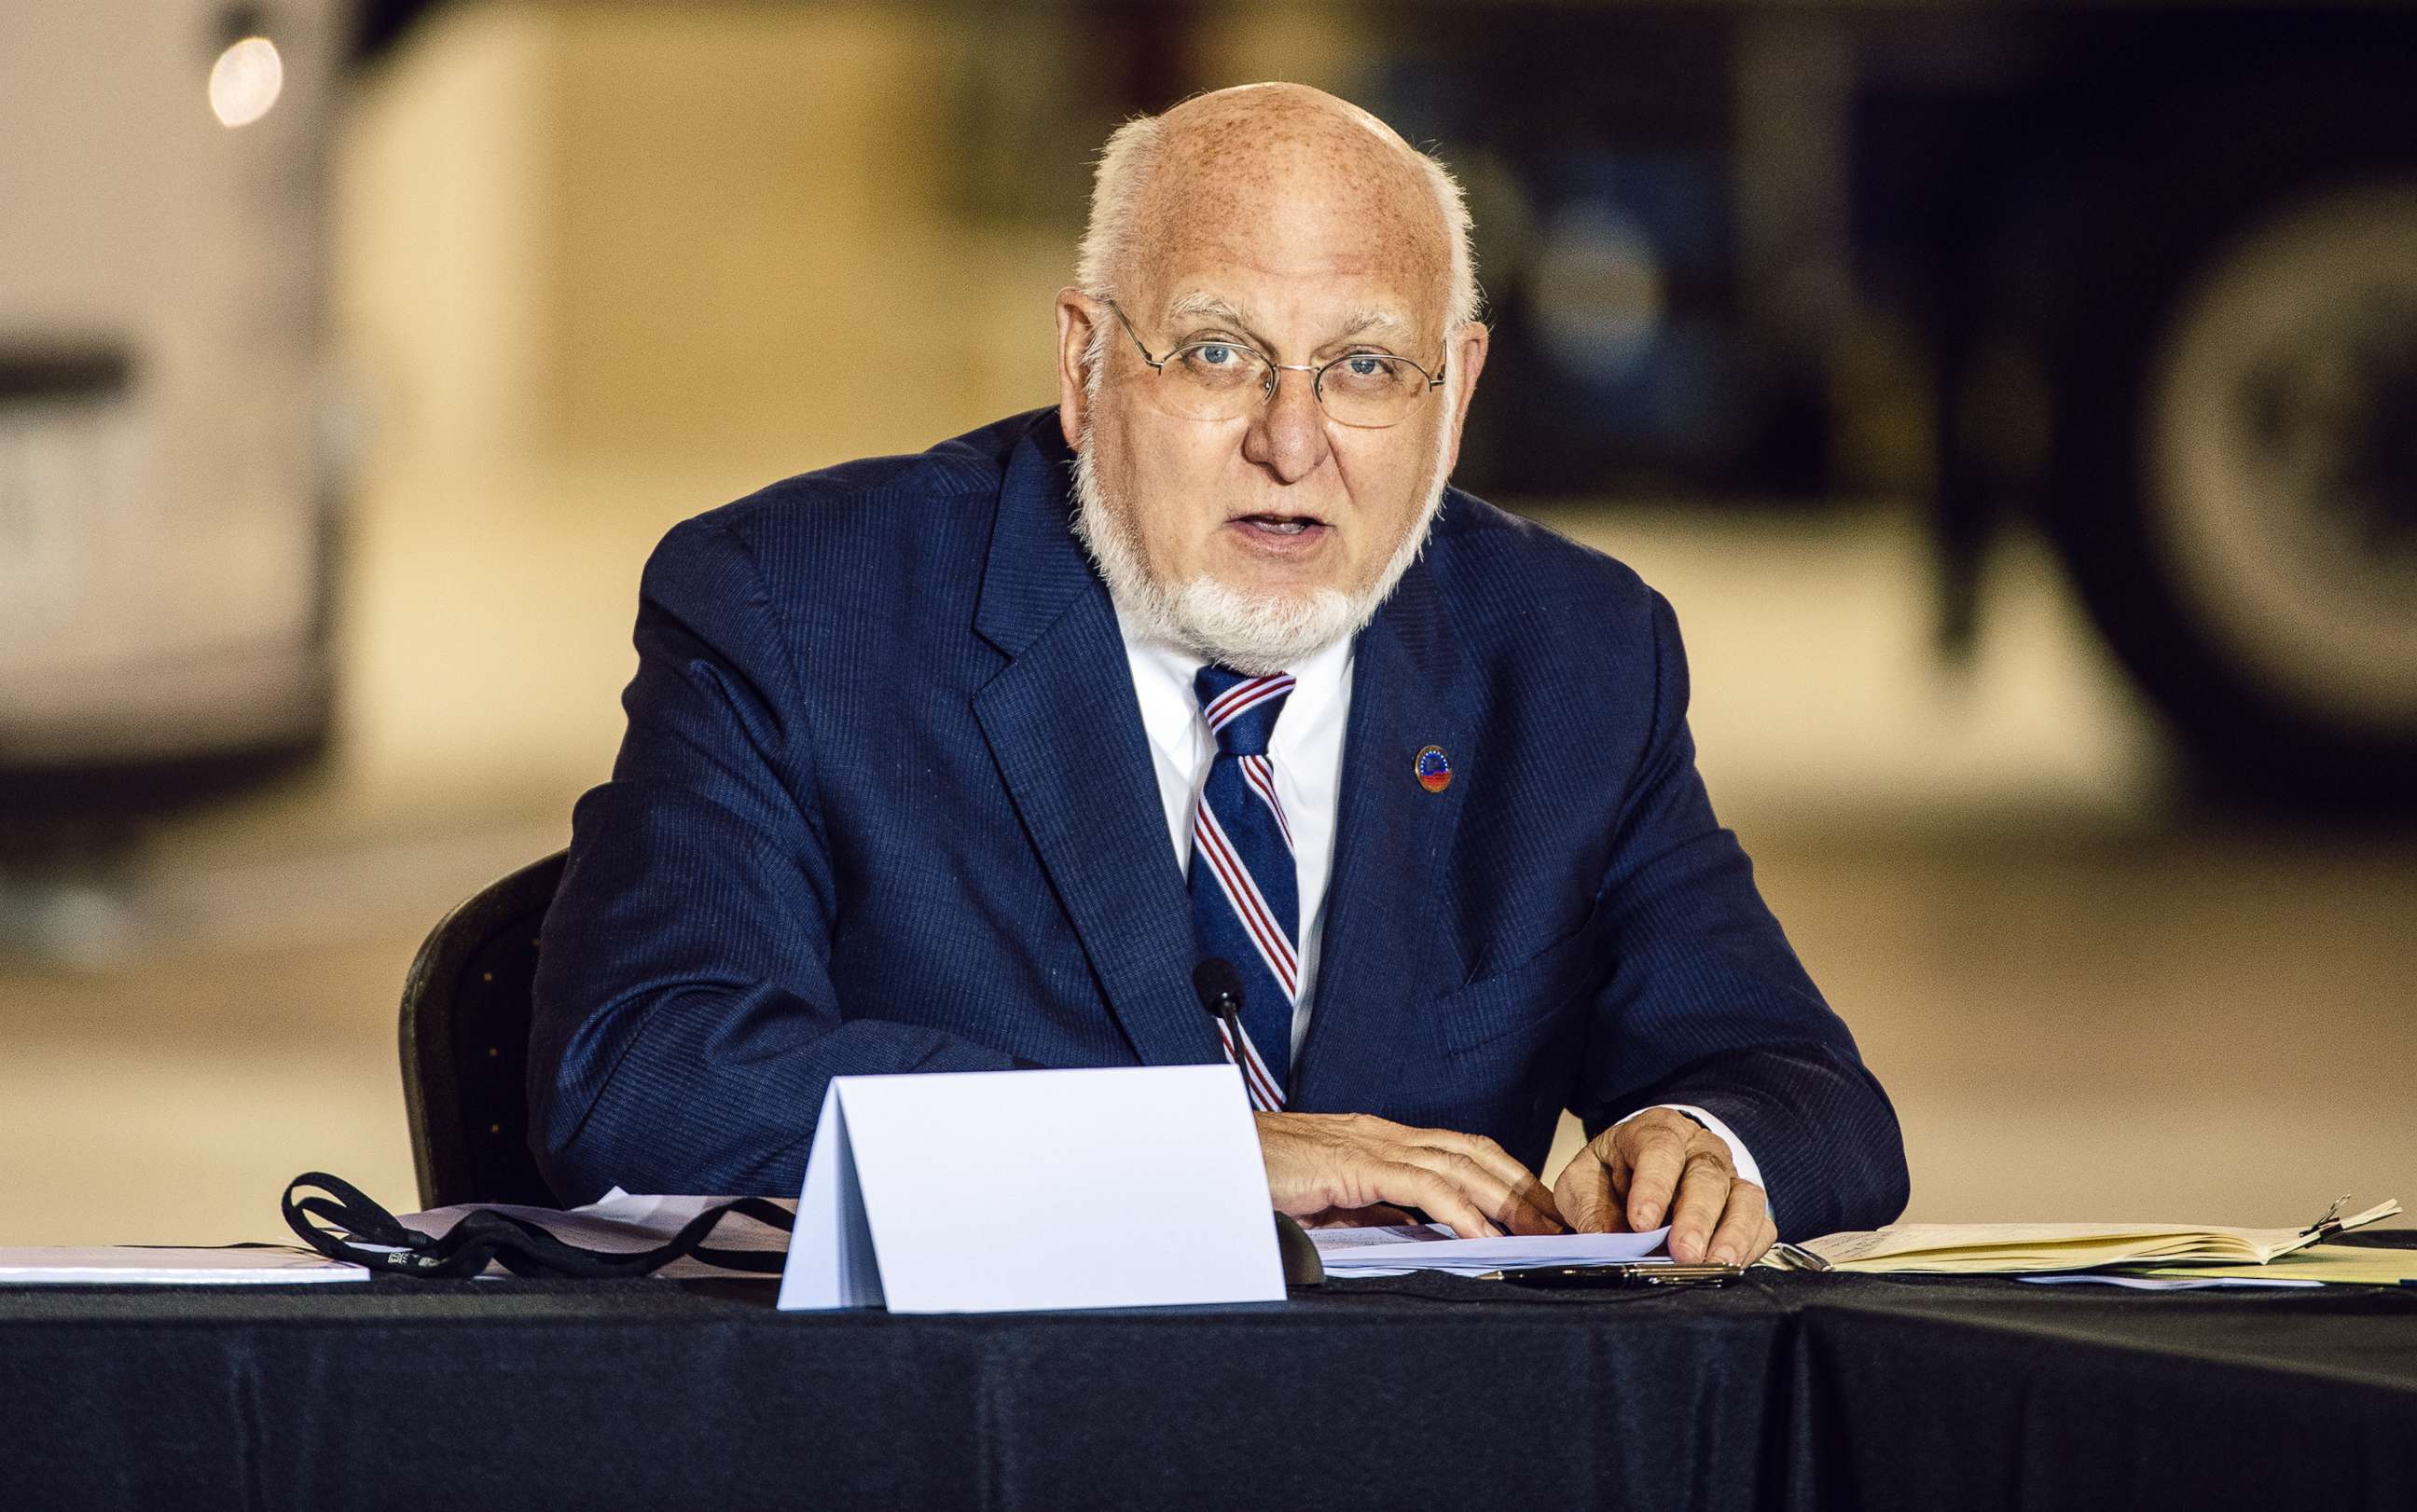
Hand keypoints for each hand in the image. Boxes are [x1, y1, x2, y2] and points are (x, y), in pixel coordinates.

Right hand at [1255, 1112, 1563, 1238]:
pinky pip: (1423, 1187)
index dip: (1501, 1177)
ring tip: (1535, 1233)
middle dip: (1520, 1186)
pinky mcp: (1357, 1164)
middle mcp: (1385, 1133)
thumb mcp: (1329, 1199)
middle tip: (1555, 1223)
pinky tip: (1482, 1236)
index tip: (1531, 1210)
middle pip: (1474, 1152)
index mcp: (1380, 1139)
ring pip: (1460, 1164)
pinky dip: (1460, 1212)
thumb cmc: (1262, 1175)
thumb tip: (1409, 1231)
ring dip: (1504, 1200)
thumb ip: (1370, 1209)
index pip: (1459, 1150)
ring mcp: (1373, 1144)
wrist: (1218, 1155)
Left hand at [1553, 1108, 1775, 1264]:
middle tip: (1683, 1253)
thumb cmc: (1614, 1173)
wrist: (1642, 1168)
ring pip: (1744, 1198)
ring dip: (1732, 1234)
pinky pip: (1761, 1224)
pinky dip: (1750, 1247)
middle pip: (1706, 1175)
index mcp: (1656, 1131)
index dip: (1653, 1185)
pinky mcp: (1746, 1207)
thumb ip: (1588, 1205)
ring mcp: (1728, 1177)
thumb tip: (1602, 1239)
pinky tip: (1730, 1268)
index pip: (1659, 1148)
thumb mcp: (1585, 1179)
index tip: (1641, 1223)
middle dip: (1696, 1217)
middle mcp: (1699, 1149)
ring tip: (1715, 1265)